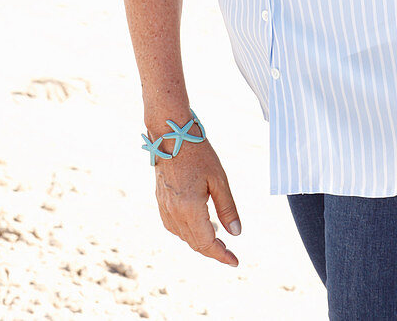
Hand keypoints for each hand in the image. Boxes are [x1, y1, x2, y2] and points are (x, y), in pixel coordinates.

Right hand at [153, 136, 241, 266]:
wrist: (170, 135)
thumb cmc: (198, 153)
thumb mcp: (219, 180)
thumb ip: (227, 209)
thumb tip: (236, 233)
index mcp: (190, 208)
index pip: (207, 243)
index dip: (221, 255)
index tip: (235, 261)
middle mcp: (174, 213)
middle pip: (195, 243)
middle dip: (213, 251)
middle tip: (229, 253)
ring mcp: (164, 208)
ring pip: (183, 237)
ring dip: (200, 242)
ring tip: (217, 240)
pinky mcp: (160, 201)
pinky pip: (174, 227)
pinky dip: (187, 232)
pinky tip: (197, 226)